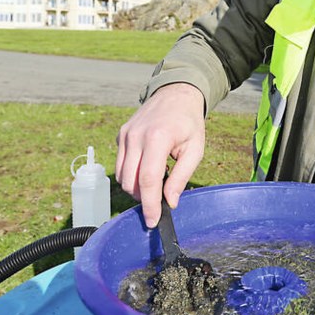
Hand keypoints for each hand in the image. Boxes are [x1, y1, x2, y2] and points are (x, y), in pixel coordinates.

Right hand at [115, 83, 205, 227]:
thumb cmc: (189, 123)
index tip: (152, 221)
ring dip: (136, 187)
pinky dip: (131, 174)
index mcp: (158, 138)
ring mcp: (125, 135)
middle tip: (161, 196)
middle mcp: (136, 136)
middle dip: (143, 197)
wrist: (176, 94)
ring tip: (157, 179)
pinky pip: (120, 164)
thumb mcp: (195, 150)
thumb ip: (181, 177)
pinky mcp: (120, 135)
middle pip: (130, 181)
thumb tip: (169, 202)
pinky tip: (148, 166)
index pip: (148, 179)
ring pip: (121, 176)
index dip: (149, 204)